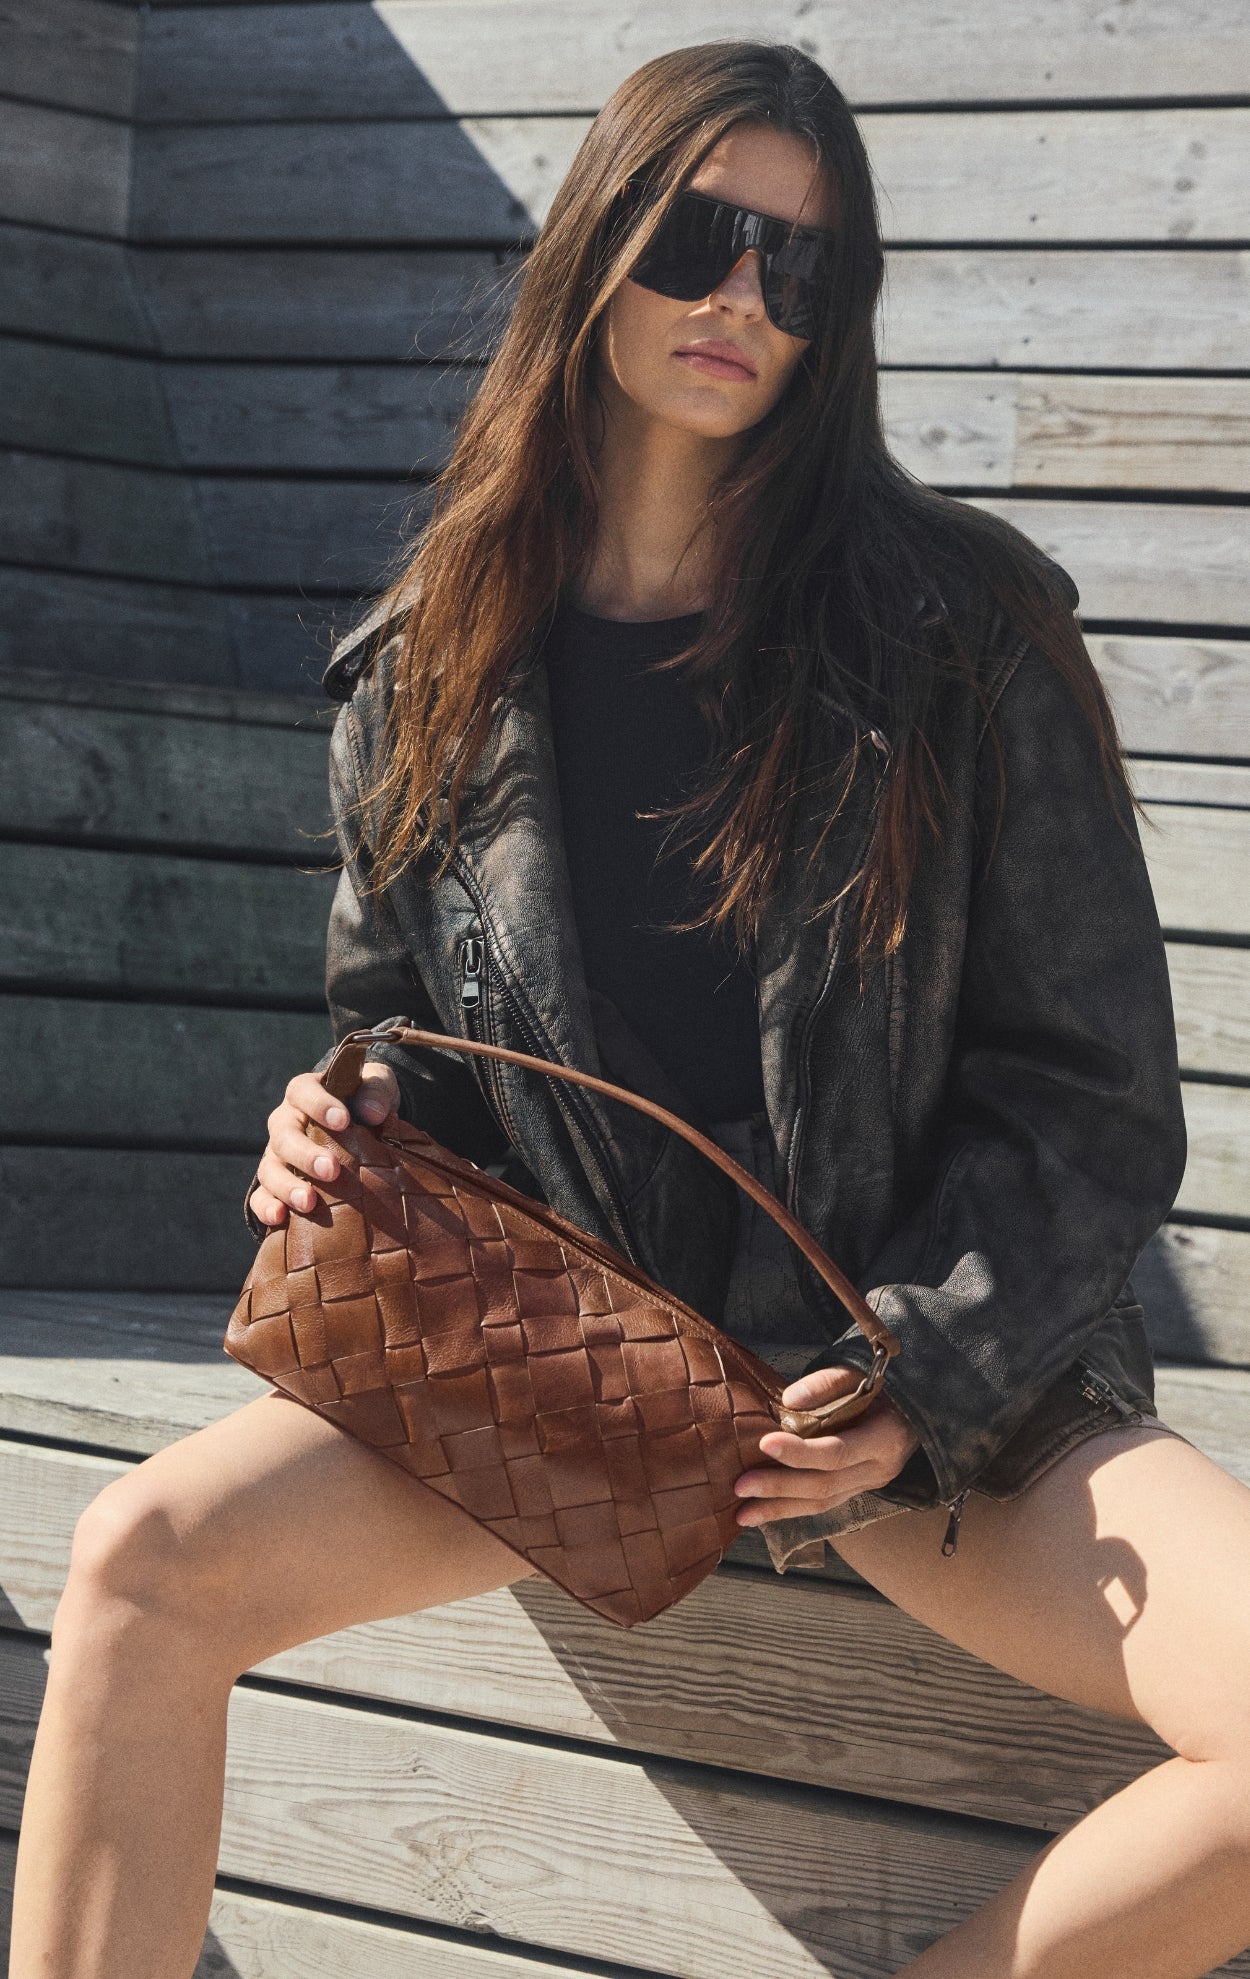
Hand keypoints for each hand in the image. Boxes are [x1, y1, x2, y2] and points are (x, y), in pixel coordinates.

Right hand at [247, 1061, 400, 1228]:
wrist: (361, 1130)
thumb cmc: (365, 1102)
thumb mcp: (377, 1085)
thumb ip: (377, 1091)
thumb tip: (373, 1112)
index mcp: (305, 1093)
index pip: (303, 1092)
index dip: (319, 1105)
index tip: (343, 1120)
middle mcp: (285, 1123)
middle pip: (284, 1136)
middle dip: (305, 1154)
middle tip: (331, 1170)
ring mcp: (277, 1155)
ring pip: (270, 1169)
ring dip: (287, 1186)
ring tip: (309, 1201)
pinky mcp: (274, 1183)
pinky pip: (261, 1196)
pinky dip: (266, 1207)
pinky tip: (280, 1218)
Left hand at [733, 1363, 920, 1525]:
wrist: (909, 1408)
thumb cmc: (880, 1385)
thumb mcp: (859, 1374)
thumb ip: (826, 1384)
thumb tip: (789, 1401)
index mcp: (884, 1437)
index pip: (837, 1452)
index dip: (800, 1452)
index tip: (764, 1444)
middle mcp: (879, 1468)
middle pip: (825, 1484)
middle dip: (779, 1487)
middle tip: (740, 1486)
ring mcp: (869, 1484)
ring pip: (822, 1503)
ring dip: (779, 1509)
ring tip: (742, 1514)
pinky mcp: (857, 1490)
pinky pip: (824, 1504)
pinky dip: (791, 1508)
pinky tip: (763, 1512)